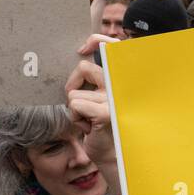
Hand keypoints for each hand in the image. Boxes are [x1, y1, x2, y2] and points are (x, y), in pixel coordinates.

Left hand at [67, 36, 117, 165]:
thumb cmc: (101, 124)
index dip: (96, 41)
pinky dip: (76, 119)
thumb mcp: (99, 97)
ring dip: (75, 109)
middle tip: (80, 102)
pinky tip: (89, 127)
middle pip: (82, 67)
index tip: (83, 49)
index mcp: (120, 78)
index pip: (111, 46)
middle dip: (73, 85)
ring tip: (89, 119)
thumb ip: (93, 79)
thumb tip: (79, 56)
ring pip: (74, 93)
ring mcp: (115, 98)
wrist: (110, 153)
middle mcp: (120, 85)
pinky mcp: (106, 112)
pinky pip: (75, 106)